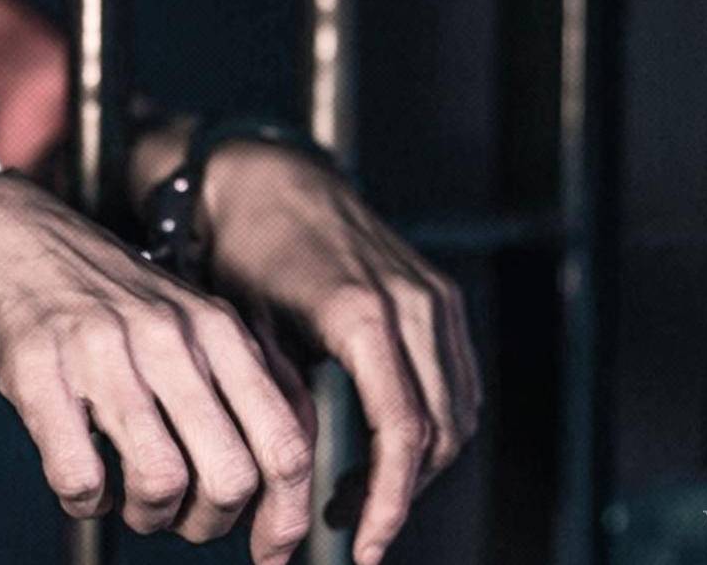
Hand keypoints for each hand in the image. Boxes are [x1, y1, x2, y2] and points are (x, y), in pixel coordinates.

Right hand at [0, 164, 313, 564]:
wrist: (14, 236)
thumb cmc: (114, 299)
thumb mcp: (198, 324)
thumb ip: (246, 388)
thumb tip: (287, 479)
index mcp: (224, 334)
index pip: (286, 444)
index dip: (287, 516)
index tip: (272, 553)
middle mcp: (175, 340)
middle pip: (232, 476)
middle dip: (209, 523)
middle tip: (182, 517)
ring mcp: (108, 353)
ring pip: (161, 481)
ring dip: (148, 514)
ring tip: (131, 498)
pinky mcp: (40, 369)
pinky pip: (79, 475)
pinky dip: (85, 499)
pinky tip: (84, 480)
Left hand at [134, 135, 482, 564]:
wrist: (274, 179)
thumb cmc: (247, 252)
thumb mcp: (248, 332)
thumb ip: (283, 403)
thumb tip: (298, 482)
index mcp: (364, 317)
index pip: (401, 433)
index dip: (388, 502)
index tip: (362, 548)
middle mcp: (415, 306)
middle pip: (439, 431)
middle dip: (402, 494)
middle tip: (352, 530)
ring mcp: (436, 298)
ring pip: (458, 411)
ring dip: (422, 466)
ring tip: (366, 496)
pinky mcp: (442, 296)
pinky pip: (459, 380)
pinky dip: (435, 425)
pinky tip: (393, 448)